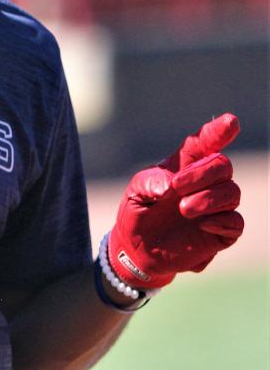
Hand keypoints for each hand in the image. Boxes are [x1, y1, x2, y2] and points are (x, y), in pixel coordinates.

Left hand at [108, 114, 243, 288]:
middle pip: (222, 165)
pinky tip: (202, 225)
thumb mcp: (134, 192)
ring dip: (208, 198)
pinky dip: (221, 221)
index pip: (204, 144)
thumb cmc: (138, 211)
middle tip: (177, 187)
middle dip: (202, 173)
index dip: (217, 132)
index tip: (230, 122)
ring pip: (232, 192)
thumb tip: (169, 185)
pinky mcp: (221, 232)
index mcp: (184, 167)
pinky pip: (236, 223)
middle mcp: (205, 183)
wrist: (137, 248)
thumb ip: (148, 182)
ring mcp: (216, 207)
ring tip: (183, 209)